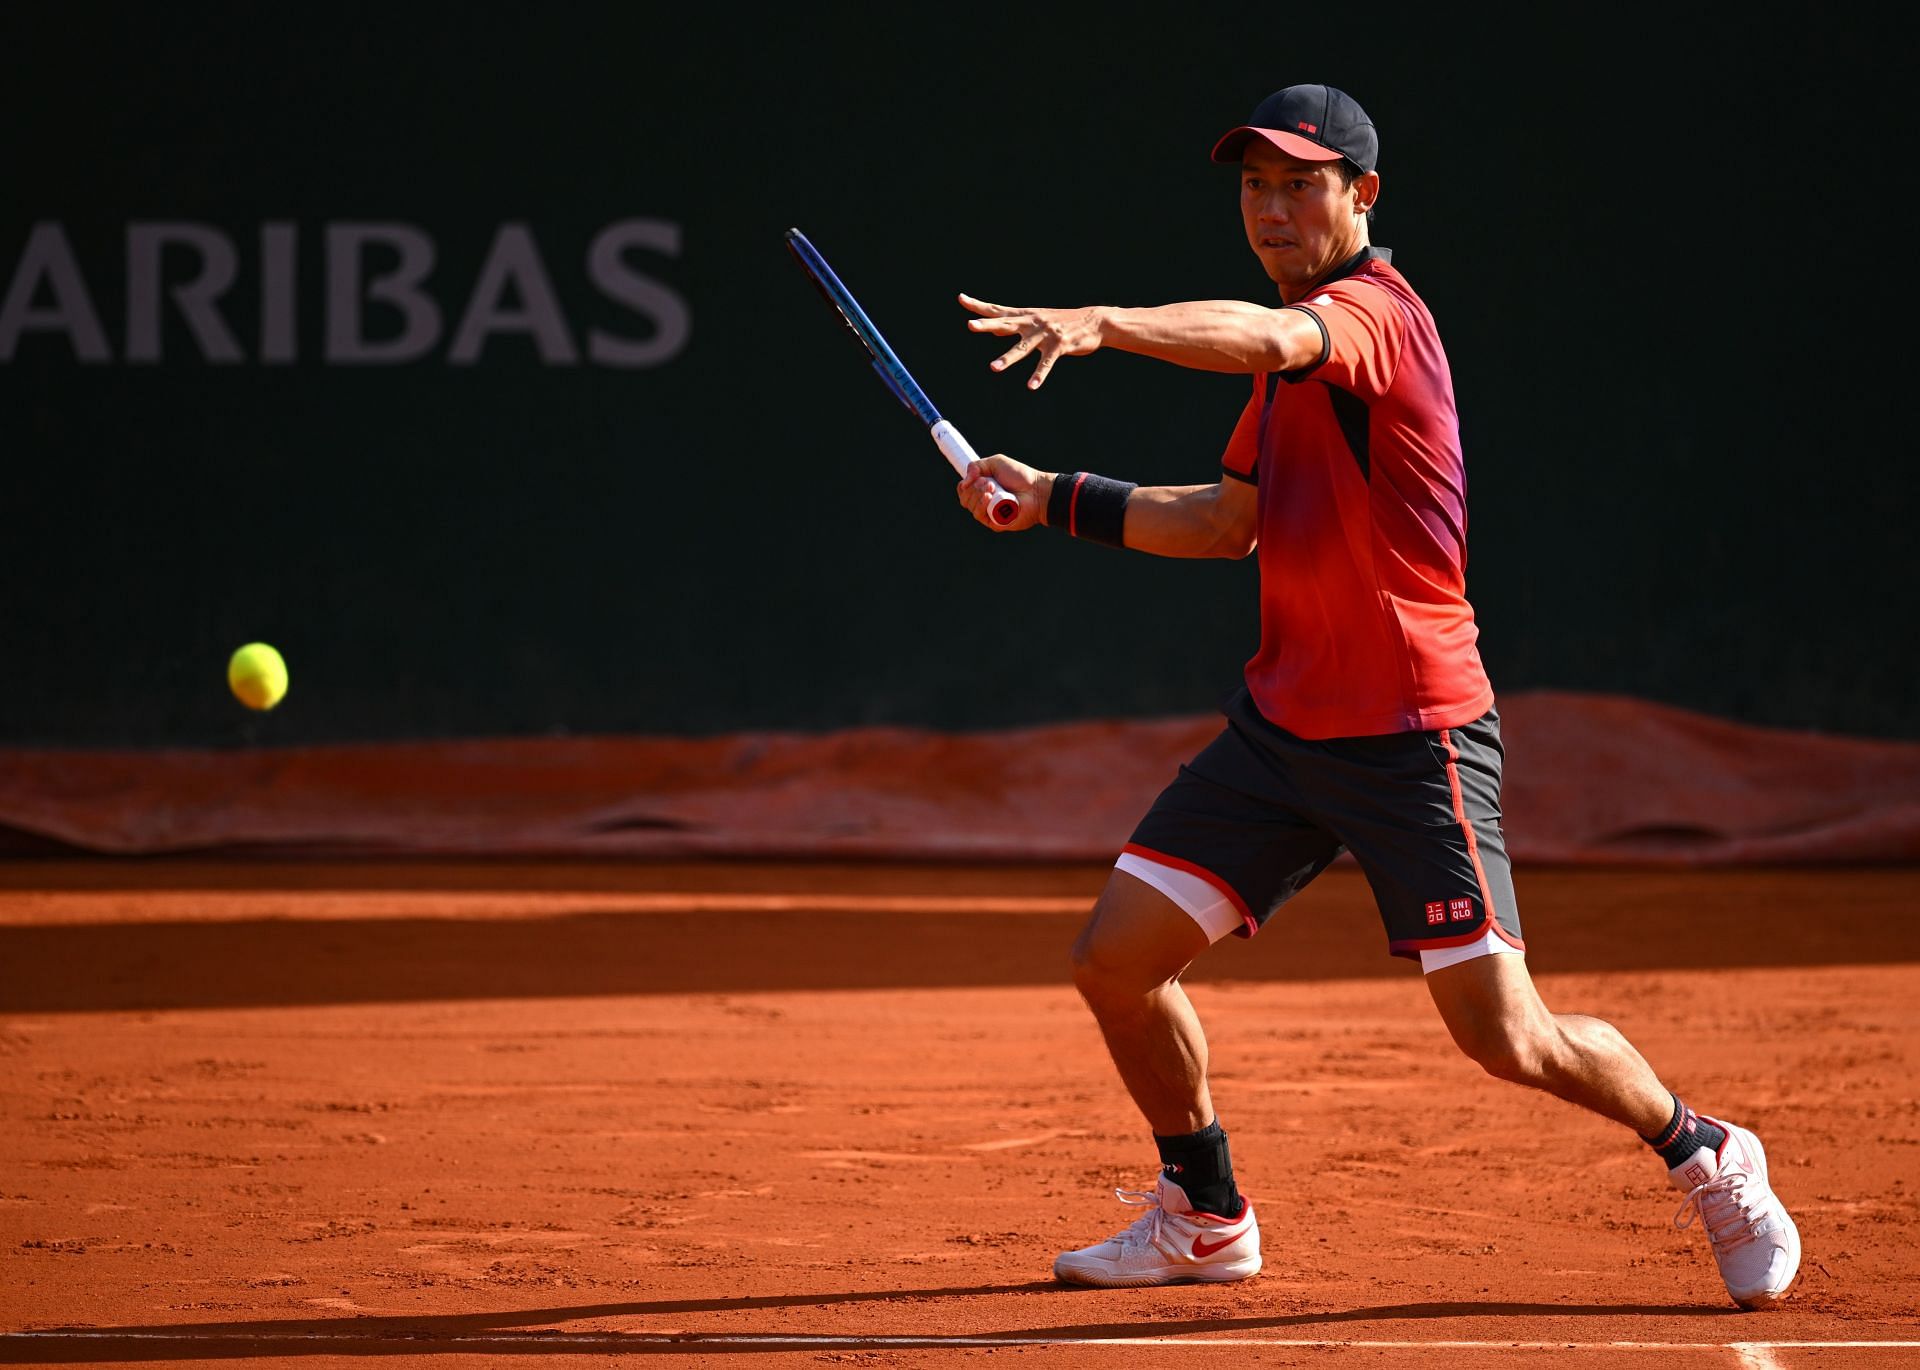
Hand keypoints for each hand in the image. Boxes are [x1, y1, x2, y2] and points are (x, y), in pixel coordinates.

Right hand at [957, 454, 1049, 531]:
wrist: (1036, 490)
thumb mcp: (996, 463)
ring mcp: (989, 514)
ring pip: (971, 507)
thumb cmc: (1020, 476)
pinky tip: (990, 498)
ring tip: (994, 488)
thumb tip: (964, 480)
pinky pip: (980, 516)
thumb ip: (977, 466)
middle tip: (990, 482)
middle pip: (965, 499)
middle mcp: (984, 502)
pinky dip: (982, 505)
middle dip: (975, 488)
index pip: (963, 491)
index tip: (974, 477)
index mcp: (982, 489)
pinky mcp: (995, 523)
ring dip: (979, 495)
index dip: (964, 485)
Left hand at [960, 294, 1103, 389]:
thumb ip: (1015, 326)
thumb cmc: (1063, 322)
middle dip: (988, 325)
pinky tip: (1031, 386)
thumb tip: (994, 331)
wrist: (1095, 321)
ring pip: (1024, 347)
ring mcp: (1046, 334)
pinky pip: (1046, 362)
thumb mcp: (1037, 321)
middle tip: (970, 326)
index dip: (979, 306)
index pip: (998, 309)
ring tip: (993, 368)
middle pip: (1006, 323)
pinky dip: (1039, 375)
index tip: (961, 299)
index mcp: (1026, 316)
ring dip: (1008, 357)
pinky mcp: (1060, 346)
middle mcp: (1033, 322)